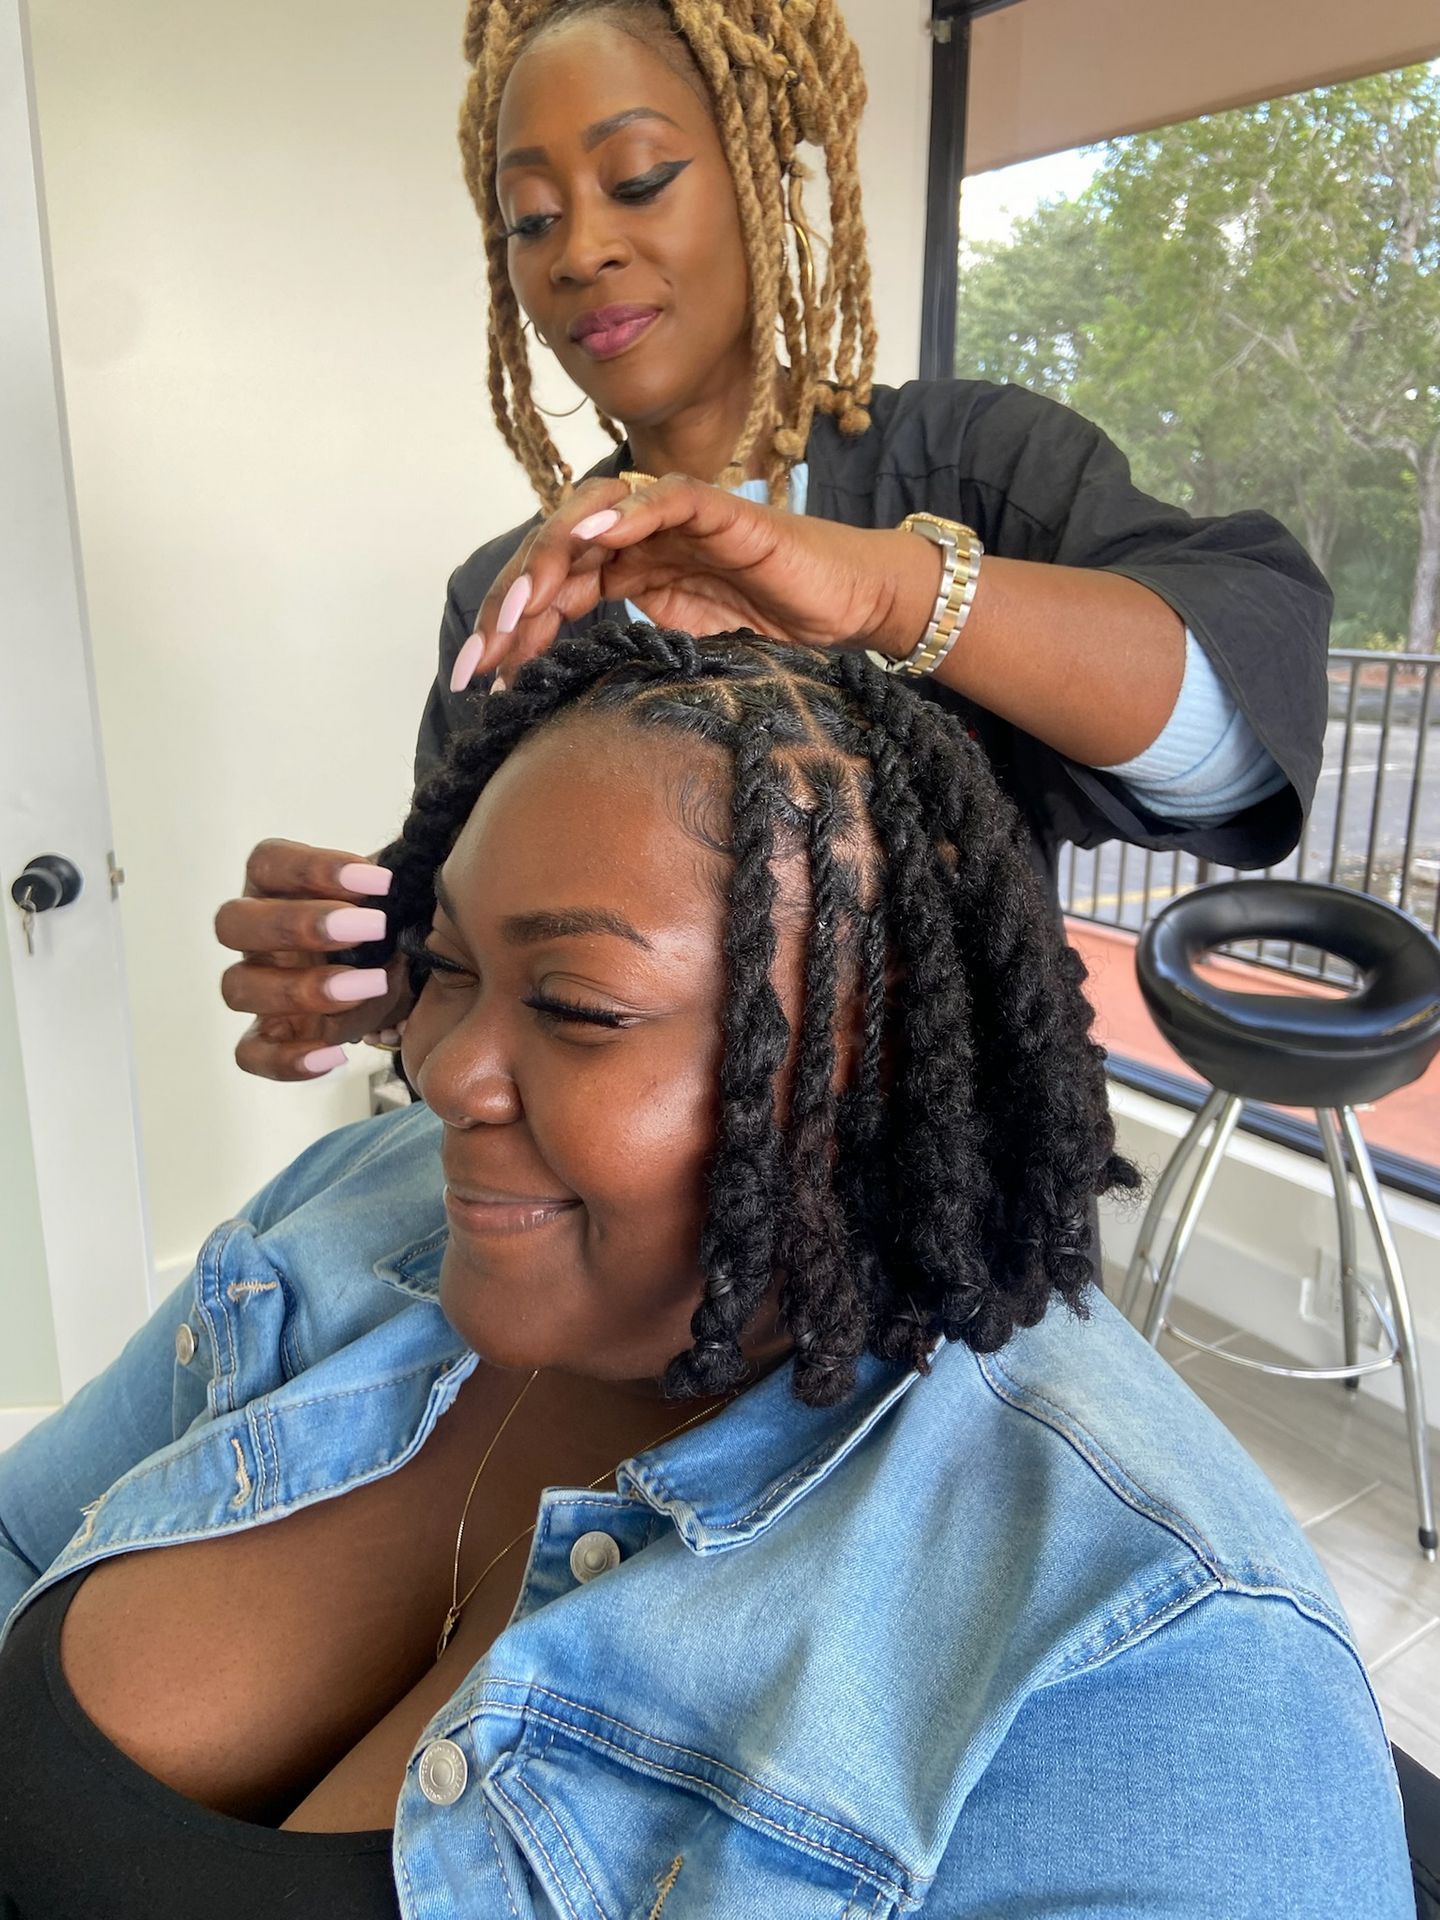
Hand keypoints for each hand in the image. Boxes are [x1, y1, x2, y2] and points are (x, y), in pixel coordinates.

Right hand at [215, 840, 413, 1081]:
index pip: (267, 863)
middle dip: (302, 924)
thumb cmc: (391, 925)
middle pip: (234, 922)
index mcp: (278, 887)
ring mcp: (256, 987)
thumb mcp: (398, 896)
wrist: (404, 978)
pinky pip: (251, 1055)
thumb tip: (419, 862)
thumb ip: (399, 876)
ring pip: (237, 987)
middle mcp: (256, 936)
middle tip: (373, 928)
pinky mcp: (268, 1037)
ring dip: (302, 989)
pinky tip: (336, 1055)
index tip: (381, 882)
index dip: (315, 868)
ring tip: (371, 986)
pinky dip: (287, 1060)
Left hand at [450, 475, 940, 690]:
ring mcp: (675, 519)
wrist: (849, 611)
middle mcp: (639, 537)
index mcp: (625, 570)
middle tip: (482, 656)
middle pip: (555, 553)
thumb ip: (625, 663)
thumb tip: (557, 705)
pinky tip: (594, 538)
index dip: (509, 629)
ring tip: (522, 608)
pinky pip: (667, 497)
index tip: (475, 681)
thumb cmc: (774, 632)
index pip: (549, 589)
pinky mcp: (720, 510)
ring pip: (593, 519)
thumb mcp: (682, 659)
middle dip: (512, 604)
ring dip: (552, 560)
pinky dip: (630, 511)